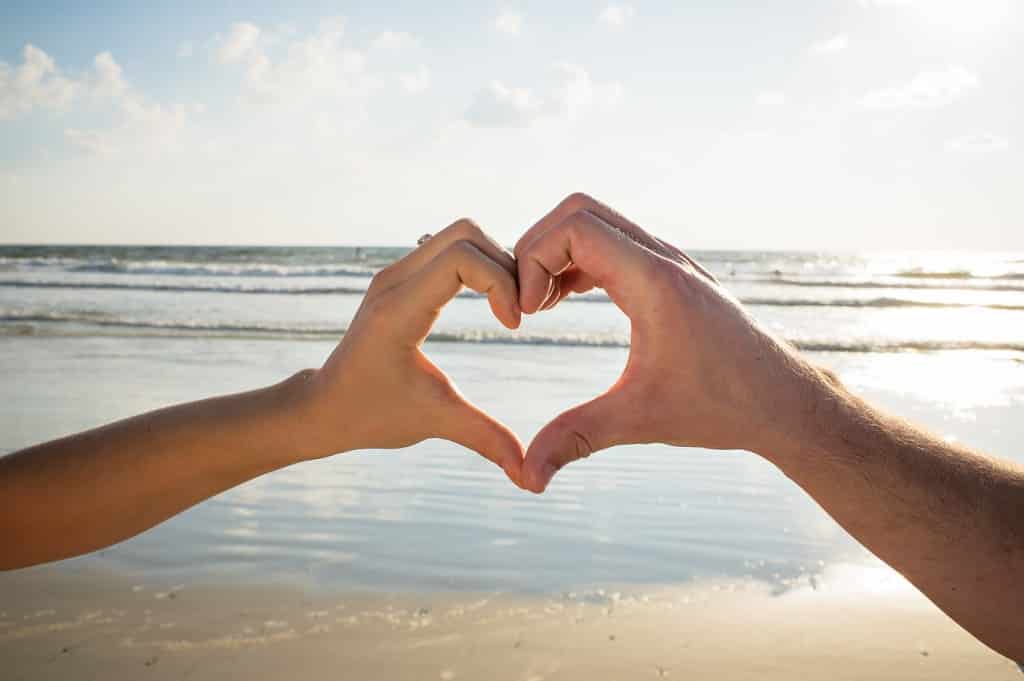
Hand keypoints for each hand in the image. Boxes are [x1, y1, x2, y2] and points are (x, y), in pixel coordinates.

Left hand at [301, 219, 525, 485]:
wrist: (324, 408)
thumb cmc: (372, 415)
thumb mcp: (435, 421)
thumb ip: (485, 438)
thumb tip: (531, 477)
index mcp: (399, 308)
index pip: (462, 256)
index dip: (501, 282)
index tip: (513, 326)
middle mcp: (395, 278)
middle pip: (466, 232)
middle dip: (504, 264)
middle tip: (518, 311)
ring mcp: (396, 273)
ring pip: (460, 234)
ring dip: (494, 263)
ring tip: (508, 308)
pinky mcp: (401, 277)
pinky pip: (450, 249)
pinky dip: (479, 266)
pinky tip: (491, 304)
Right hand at [514, 193, 837, 491]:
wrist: (784, 402)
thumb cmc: (724, 407)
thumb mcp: (640, 420)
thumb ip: (576, 440)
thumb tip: (527, 477)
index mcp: (653, 280)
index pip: (574, 227)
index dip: (533, 260)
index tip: (527, 314)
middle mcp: (662, 259)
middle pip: (578, 211)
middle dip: (537, 248)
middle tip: (526, 303)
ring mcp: (669, 263)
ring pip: (597, 223)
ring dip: (557, 253)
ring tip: (540, 306)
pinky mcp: (671, 276)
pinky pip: (613, 244)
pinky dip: (579, 261)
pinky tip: (565, 302)